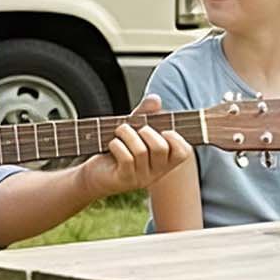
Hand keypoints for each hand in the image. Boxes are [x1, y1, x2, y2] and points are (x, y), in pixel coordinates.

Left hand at [78, 96, 192, 200]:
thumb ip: (146, 113)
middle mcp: (156, 172)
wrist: (96, 173)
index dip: (176, 139)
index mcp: (164, 161)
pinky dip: (117, 145)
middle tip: (134, 129)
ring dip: (127, 134)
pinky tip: (112, 144)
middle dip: (146, 131)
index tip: (163, 131)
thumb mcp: (134, 129)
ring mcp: (141, 178)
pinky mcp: (124, 180)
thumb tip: (155, 99)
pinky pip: (126, 158)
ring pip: (140, 151)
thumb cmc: (120, 149)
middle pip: (160, 148)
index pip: (183, 152)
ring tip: (119, 132)